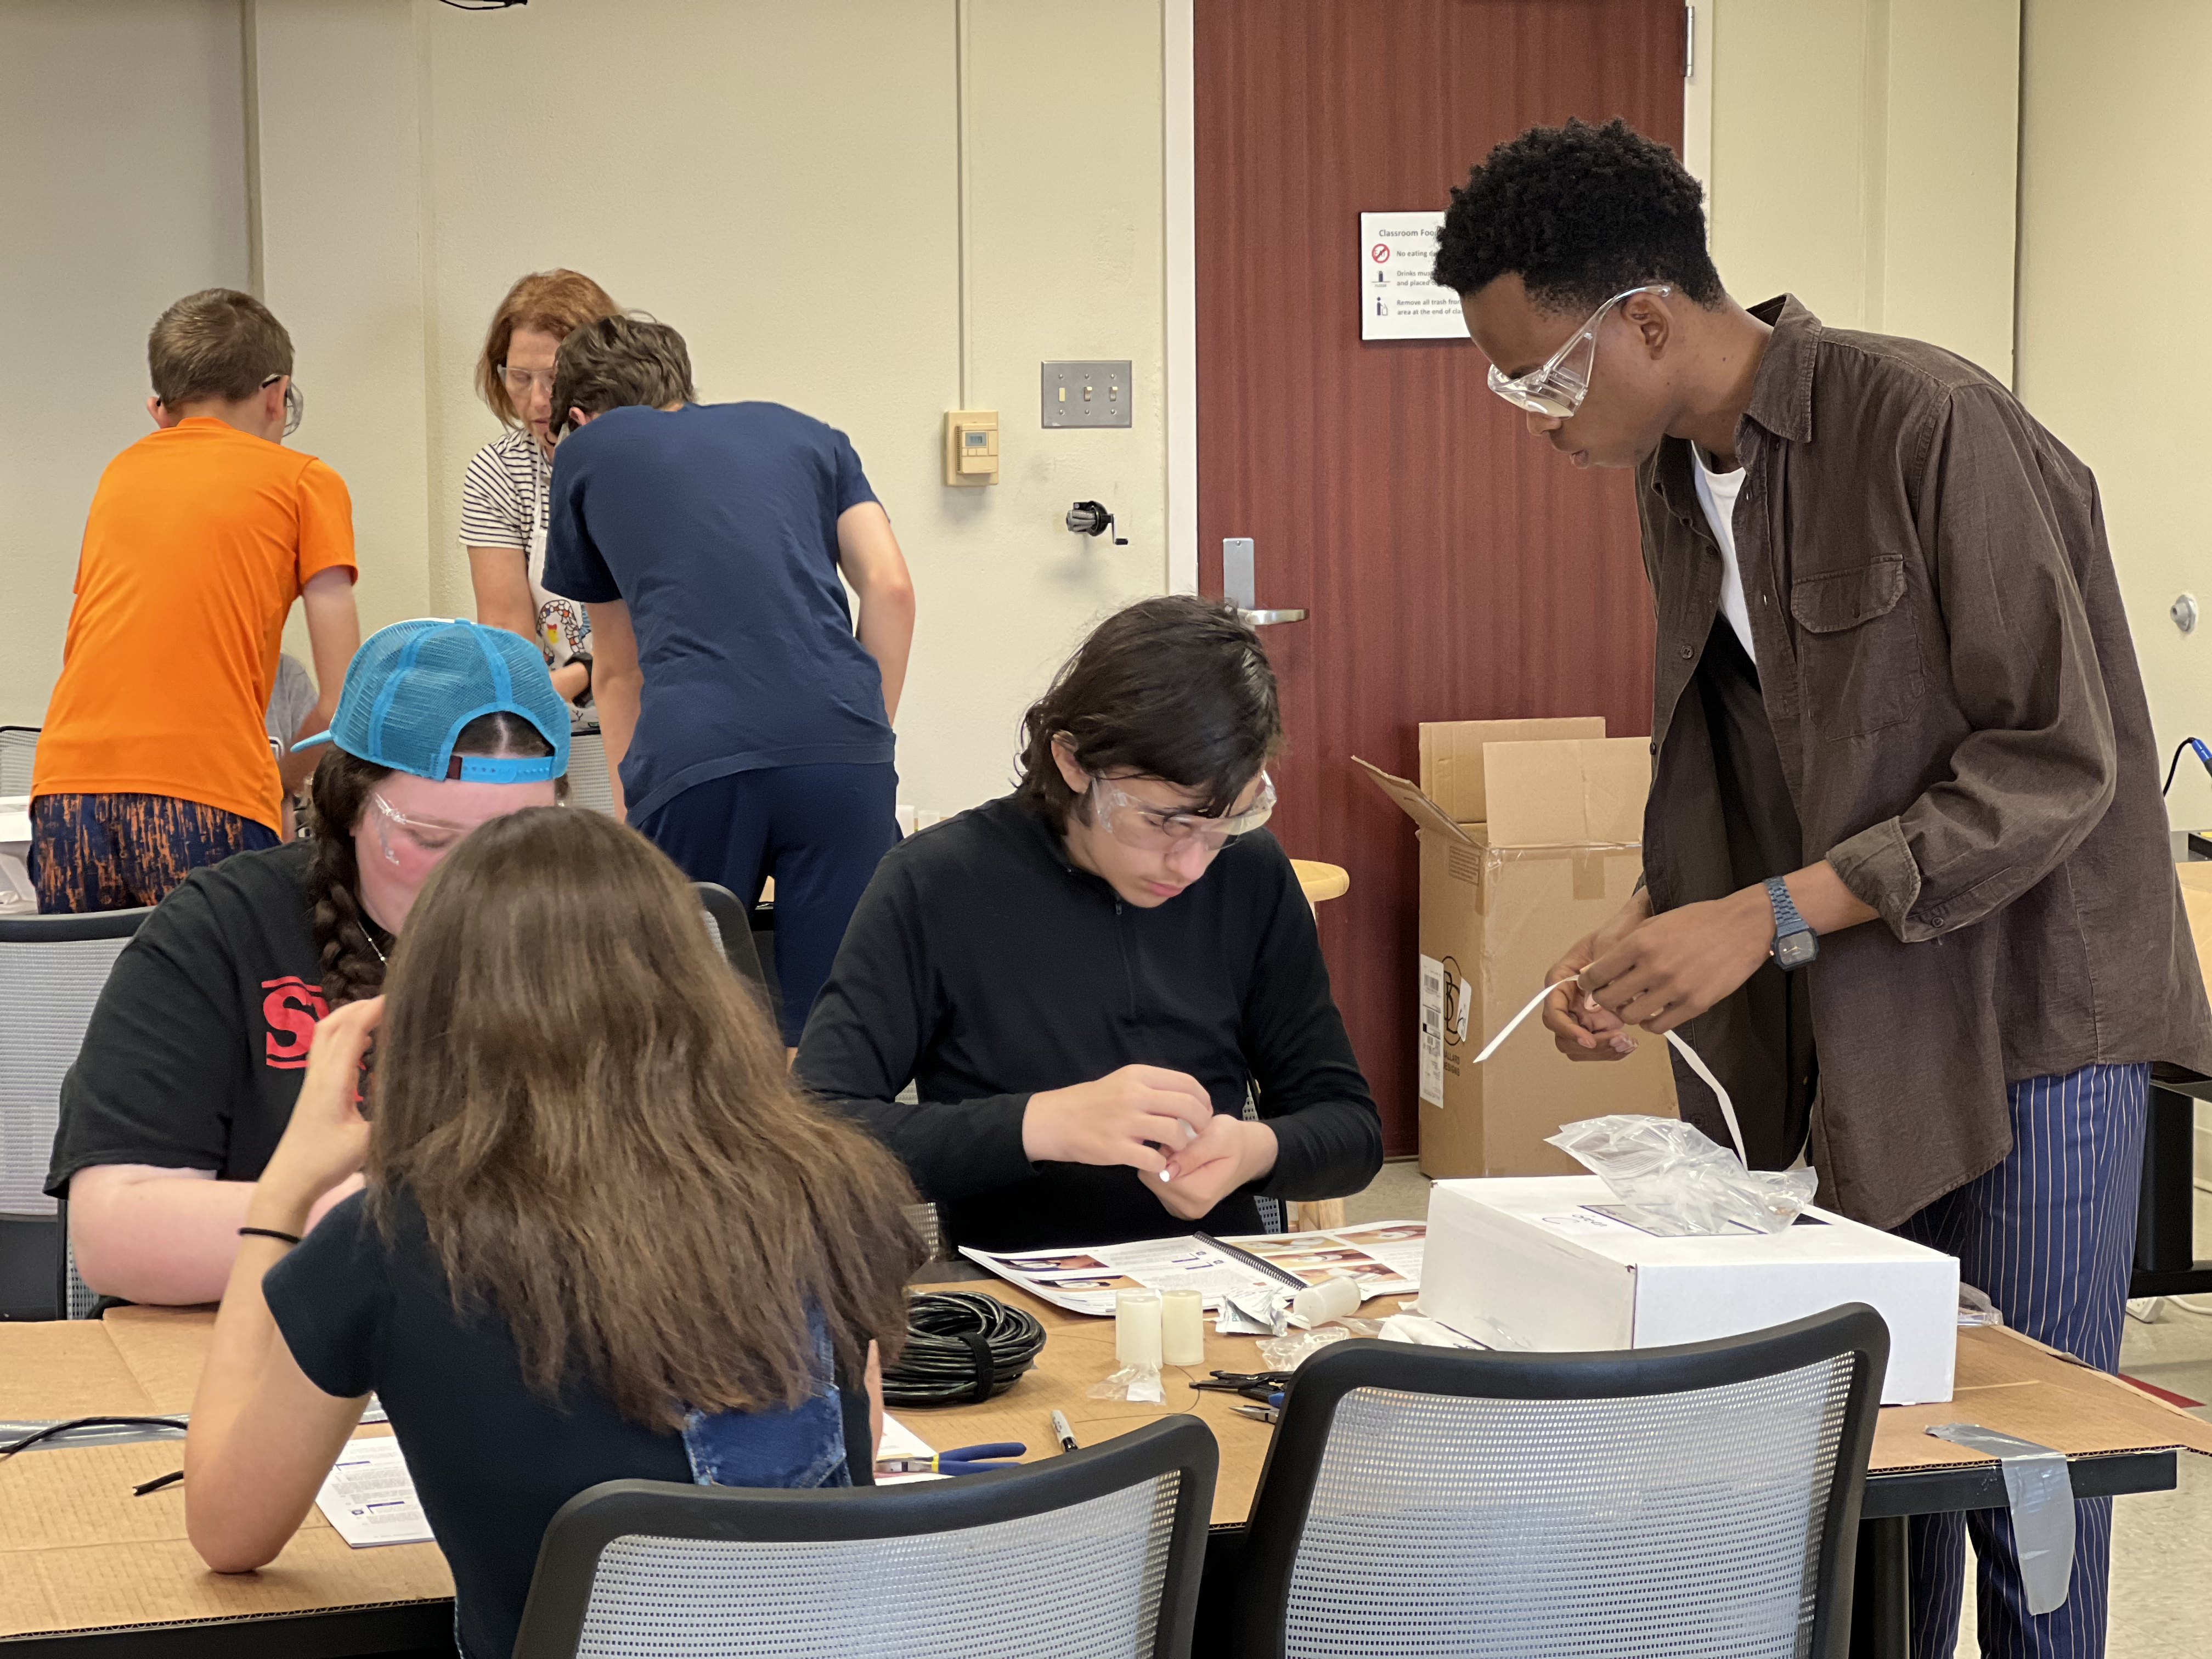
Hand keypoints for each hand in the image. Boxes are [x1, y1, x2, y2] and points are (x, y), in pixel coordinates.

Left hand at [252, 997, 381, 1226]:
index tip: (400, 998)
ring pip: (325, 1035)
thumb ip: (392, 1118)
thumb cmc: (325, 1162)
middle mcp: (320, 1074)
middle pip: (331, 1024)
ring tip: (379, 1016)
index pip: (351, 1032)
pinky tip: (365, 1047)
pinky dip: (345, 1037)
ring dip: (349, 1019)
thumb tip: (425, 1102)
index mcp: (333, 1081)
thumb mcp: (367, 1144)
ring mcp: (313, 1081)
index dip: (373, 1010)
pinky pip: (326, 1051)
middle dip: (358, 1006)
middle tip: (390, 1001)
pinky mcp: (313, 1090)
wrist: (289, 1181)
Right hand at [1023, 1065, 1215, 1174]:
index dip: (1203, 1100)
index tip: (1202, 1112)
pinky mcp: (1117, 1148)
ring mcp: (1125, 1122)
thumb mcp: (1122, 1082)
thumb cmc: (1091, 1102)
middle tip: (1196, 1133)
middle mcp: (1134, 1095)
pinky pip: (1155, 1159)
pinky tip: (1156, 1163)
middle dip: (1200, 1123)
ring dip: (1181, 1145)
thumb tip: (1186, 1101)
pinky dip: (1161, 1164)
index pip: (1187, 1083)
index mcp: (1138, 1076)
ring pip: (1175, 1133)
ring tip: (1173, 1149)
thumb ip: (1152, 1088)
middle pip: (1188, 1106)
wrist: (1054, 1120)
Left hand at [1154, 1116, 1277, 1220]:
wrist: (1246, 1154)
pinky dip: (1166, 1173)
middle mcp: (1190, 1208)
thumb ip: (1192, 1154)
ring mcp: (1183, 1210)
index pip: (1157, 1173)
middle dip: (1163, 1158)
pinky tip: (1182, 1165)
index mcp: (1200, 1193)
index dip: (1164, 1151)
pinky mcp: (1177, 1207)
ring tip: (1186, 1155)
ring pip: (1152, 1182)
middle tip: (1185, 1147)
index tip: (1182, 1142)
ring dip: (1164, 1164)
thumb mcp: (1217, 1137)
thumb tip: (1167, 1170)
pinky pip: (1157, 1186)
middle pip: (1151, 1179)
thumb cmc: (1233, 1141)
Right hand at [1541, 889, 1650, 1059]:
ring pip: (1580, 1046)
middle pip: (1564, 1036)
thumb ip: (1601, 970)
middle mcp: (1569, 1000)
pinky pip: (1599, 1044)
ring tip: (1627, 1043)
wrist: (1639, 931)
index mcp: (1561, 980)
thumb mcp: (1609, 944)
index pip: (1553, 1013)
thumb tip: (1595, 1001)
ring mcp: (1583, 1012)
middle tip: (1616, 1041)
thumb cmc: (1619, 933)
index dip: (1567, 1029)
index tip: (1588, 1038)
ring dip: (1601, 1051)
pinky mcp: (1600, 1021)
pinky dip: (1612, 1049)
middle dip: (1588, 1045)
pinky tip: (1629, 1043)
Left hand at [1582, 888, 1772, 1034]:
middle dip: (1603, 1000)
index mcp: (1640, 942)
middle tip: (1610, 996)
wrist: (1742, 926)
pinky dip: (1651, 1022)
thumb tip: (1600, 967)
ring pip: (1631, 1016)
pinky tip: (1655, 1012)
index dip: (1588, 982)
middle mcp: (1655, 967)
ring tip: (1635, 1003)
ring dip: (1628, 1012)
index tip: (1589, 984)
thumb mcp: (1656, 922)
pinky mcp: (1695, 1005)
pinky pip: (1659, 1026)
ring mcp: (1676, 988)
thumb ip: (1627, 946)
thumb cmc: (1700, 920)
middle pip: (1608, 999)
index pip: (1596, 973)